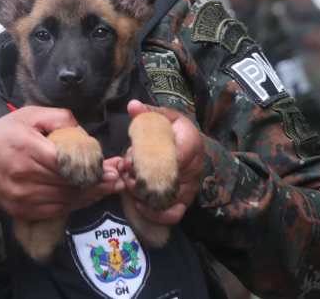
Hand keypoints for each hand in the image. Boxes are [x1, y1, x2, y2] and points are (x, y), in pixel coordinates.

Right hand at [0, 106, 123, 220]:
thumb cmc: (0, 136)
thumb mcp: (27, 115)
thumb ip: (58, 117)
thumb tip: (83, 132)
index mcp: (27, 147)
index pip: (68, 161)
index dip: (91, 165)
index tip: (109, 164)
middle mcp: (26, 174)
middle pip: (71, 182)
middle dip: (98, 180)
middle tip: (119, 177)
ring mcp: (24, 196)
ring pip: (68, 199)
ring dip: (91, 194)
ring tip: (110, 187)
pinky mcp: (24, 210)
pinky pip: (58, 210)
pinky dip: (76, 203)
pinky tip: (89, 196)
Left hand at [120, 99, 203, 225]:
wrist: (189, 144)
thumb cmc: (172, 128)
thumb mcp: (162, 116)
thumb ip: (148, 113)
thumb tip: (132, 105)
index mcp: (190, 142)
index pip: (171, 157)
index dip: (146, 162)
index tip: (129, 160)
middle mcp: (194, 167)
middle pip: (167, 182)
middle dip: (141, 180)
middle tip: (125, 174)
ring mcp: (191, 186)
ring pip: (168, 199)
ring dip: (144, 196)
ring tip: (129, 186)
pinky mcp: (186, 200)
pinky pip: (174, 214)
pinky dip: (156, 214)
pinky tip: (139, 205)